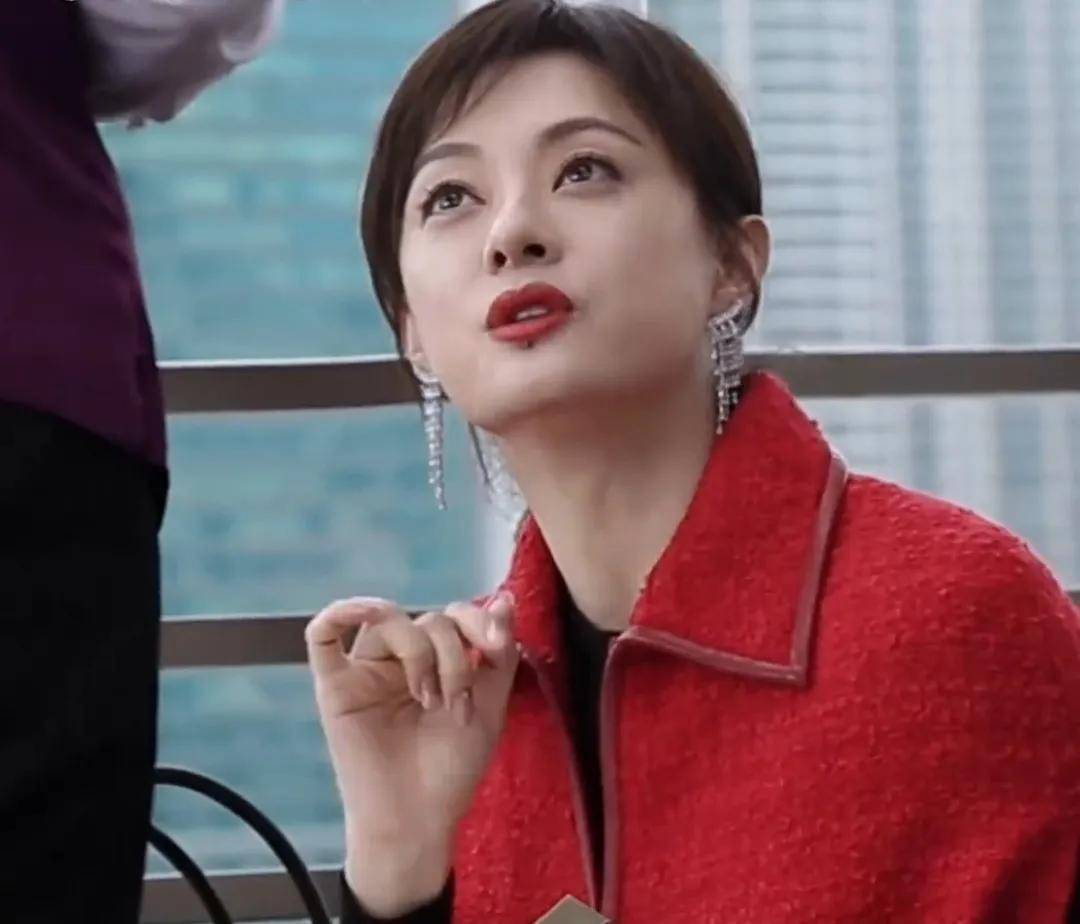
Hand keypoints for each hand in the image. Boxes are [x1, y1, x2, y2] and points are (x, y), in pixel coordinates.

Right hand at [305, 591, 518, 910]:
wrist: (420, 819)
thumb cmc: (453, 767)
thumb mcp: (491, 703)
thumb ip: (497, 651)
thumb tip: (506, 597)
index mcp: (438, 659)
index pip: (455, 615)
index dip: (479, 620)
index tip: (496, 646)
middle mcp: (401, 659)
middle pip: (428, 620)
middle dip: (453, 656)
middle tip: (458, 703)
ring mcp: (366, 670)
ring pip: (388, 621)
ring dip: (421, 652)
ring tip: (430, 699)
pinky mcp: (335, 687)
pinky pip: (322, 637)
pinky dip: (338, 613)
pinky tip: (363, 611)